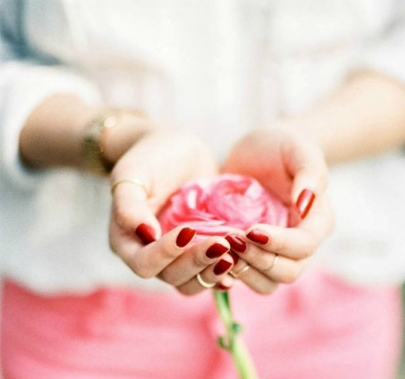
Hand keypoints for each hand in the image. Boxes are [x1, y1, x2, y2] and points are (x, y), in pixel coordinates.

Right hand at [109, 130, 234, 294]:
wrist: (177, 149)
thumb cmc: (150, 158)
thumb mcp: (133, 174)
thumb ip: (129, 206)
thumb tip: (146, 234)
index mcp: (127, 242)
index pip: (144, 263)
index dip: (165, 254)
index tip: (187, 231)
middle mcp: (151, 255)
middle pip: (171, 276)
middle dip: (196, 262)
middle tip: (221, 243)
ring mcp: (177, 255)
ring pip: (192, 281)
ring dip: (212, 273)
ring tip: (232, 256)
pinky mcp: (199, 249)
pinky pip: (209, 272)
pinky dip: (223, 272)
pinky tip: (239, 264)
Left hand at [221, 127, 333, 293]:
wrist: (259, 150)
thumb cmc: (282, 145)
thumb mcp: (299, 148)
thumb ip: (311, 172)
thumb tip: (306, 203)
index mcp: (317, 221)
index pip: (304, 246)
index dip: (279, 243)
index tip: (251, 229)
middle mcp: (299, 243)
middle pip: (287, 272)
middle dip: (259, 260)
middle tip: (232, 238)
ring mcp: (274, 250)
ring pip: (266, 282)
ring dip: (243, 271)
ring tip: (222, 247)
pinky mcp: (251, 252)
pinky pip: (244, 276)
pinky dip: (229, 274)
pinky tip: (212, 259)